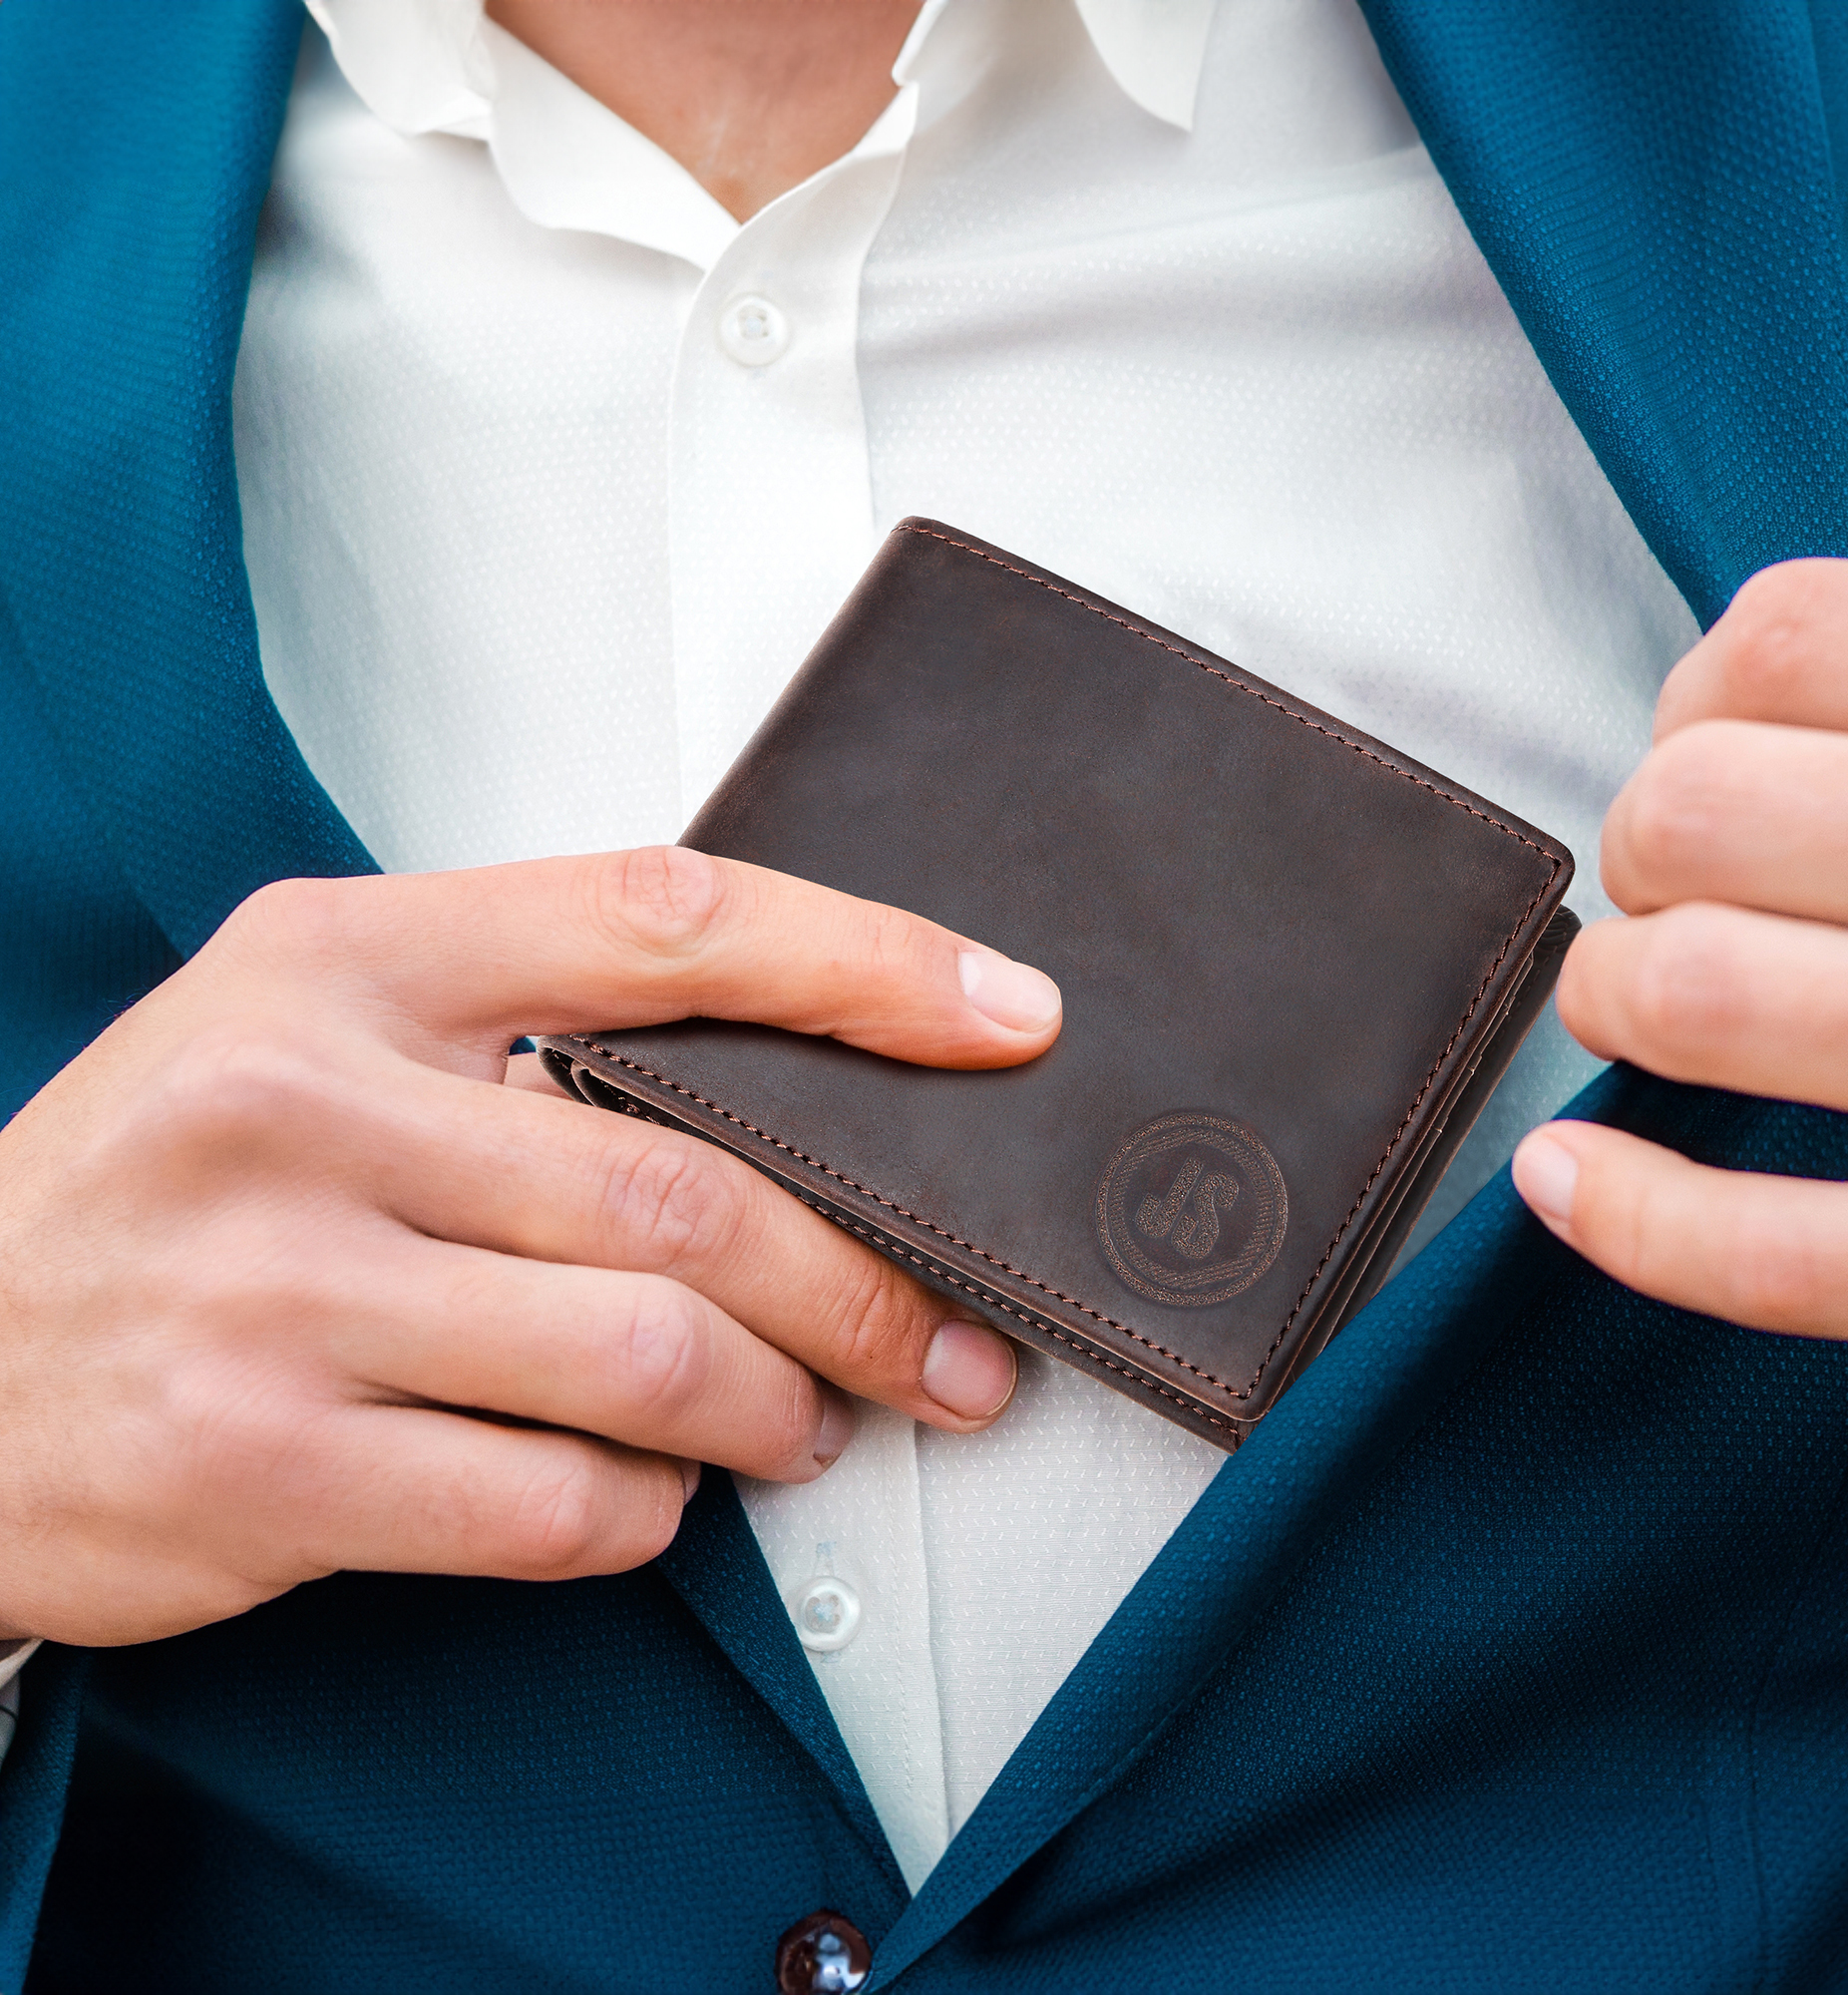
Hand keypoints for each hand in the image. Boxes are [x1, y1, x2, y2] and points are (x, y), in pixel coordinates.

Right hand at [0, 847, 1058, 1644]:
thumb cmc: (170, 1183)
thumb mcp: (308, 1030)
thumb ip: (522, 1027)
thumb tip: (792, 1096)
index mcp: (346, 959)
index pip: (663, 920)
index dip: (865, 964)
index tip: (1006, 1017)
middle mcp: (308, 1103)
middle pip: (687, 1188)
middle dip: (861, 1282)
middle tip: (947, 1338)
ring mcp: (277, 1284)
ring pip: (644, 1358)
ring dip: (772, 1408)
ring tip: (809, 1421)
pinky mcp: (261, 1458)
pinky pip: (552, 1500)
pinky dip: (646, 1509)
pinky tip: (652, 1491)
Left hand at [1510, 558, 1847, 1350]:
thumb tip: (1743, 678)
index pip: (1789, 642)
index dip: (1698, 694)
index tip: (1720, 743)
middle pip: (1702, 813)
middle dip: (1643, 845)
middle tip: (1692, 883)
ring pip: (1706, 999)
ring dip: (1614, 997)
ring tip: (1650, 1005)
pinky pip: (1778, 1262)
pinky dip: (1630, 1219)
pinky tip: (1571, 1175)